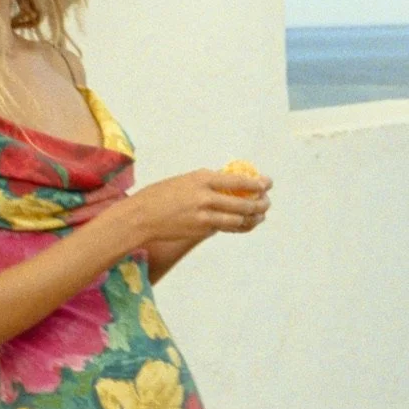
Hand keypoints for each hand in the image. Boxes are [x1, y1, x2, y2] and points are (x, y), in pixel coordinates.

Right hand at [126, 168, 271, 243]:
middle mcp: (206, 196)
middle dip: (260, 203)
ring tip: (260, 215)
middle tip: (267, 201)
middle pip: (243, 203)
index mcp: (202, 178)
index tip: (267, 183)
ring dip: (253, 218)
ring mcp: (204, 216)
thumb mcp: (185, 181)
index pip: (238, 181)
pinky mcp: (201, 230)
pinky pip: (226, 228)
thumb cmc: (160, 195)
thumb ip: (206, 183)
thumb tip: (228, 186)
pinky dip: (239, 226)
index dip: (257, 183)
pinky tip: (245, 224)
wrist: (142, 216)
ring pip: (238, 219)